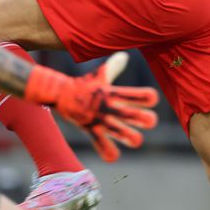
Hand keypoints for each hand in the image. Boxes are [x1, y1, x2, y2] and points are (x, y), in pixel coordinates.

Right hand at [24, 52, 157, 161]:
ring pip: (124, 134)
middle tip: (148, 121)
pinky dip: (109, 153)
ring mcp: (101, 119)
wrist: (59, 93)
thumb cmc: (83, 85)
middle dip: (146, 120)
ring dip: (132, 138)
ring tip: (134, 139)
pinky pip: (103, 146)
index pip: (141, 94)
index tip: (149, 99)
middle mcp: (111, 106)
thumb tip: (124, 55)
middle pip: (138, 116)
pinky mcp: (91, 131)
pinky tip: (113, 154)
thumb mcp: (99, 74)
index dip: (148, 97)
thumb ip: (114, 66)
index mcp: (115, 92)